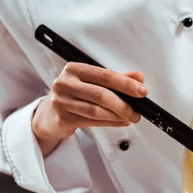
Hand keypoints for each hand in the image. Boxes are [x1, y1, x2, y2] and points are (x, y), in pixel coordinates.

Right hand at [32, 62, 146, 153]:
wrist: (50, 115)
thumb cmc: (75, 96)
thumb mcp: (93, 83)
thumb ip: (116, 80)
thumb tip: (139, 78)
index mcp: (74, 69)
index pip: (105, 75)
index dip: (126, 84)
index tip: (142, 91)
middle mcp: (65, 83)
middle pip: (101, 94)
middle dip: (124, 104)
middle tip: (137, 111)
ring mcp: (61, 101)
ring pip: (96, 110)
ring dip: (117, 116)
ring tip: (130, 118)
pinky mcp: (62, 117)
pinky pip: (92, 121)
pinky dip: (110, 123)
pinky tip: (120, 122)